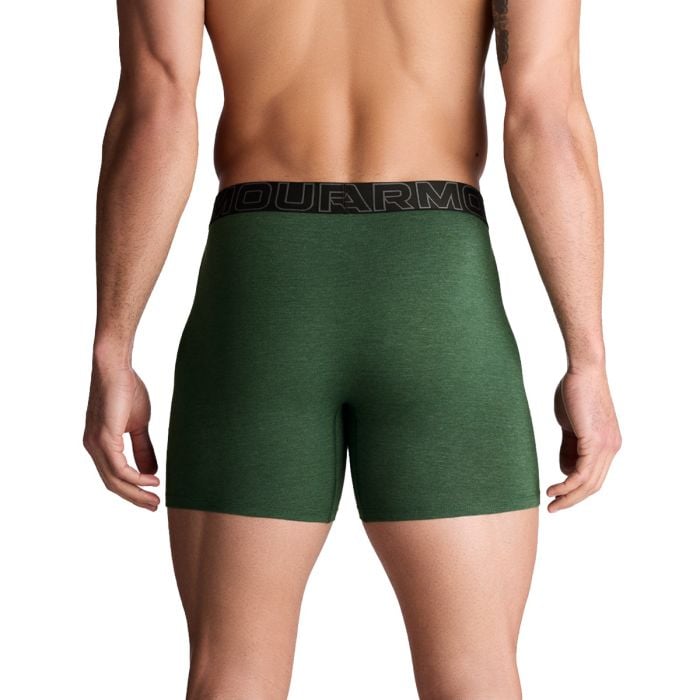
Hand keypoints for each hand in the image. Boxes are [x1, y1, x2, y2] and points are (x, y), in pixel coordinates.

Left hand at [83, 360, 159, 510]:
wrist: (116, 368)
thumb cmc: (127, 390)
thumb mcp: (139, 424)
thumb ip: (143, 447)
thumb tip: (152, 470)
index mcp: (100, 444)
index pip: (114, 476)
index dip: (133, 489)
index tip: (153, 497)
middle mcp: (93, 448)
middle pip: (113, 484)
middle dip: (135, 498)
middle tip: (155, 506)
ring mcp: (96, 444)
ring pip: (114, 480)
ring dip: (136, 493)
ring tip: (155, 499)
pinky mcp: (103, 438)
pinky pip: (119, 468)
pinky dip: (135, 478)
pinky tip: (151, 479)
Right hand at [546, 367, 621, 511]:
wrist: (583, 371)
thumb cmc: (575, 392)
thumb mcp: (571, 425)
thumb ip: (570, 446)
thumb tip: (566, 469)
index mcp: (608, 444)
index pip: (594, 476)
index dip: (576, 490)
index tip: (557, 495)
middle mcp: (611, 448)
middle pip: (594, 485)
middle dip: (572, 499)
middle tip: (553, 507)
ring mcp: (605, 446)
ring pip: (588, 483)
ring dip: (568, 496)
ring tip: (550, 502)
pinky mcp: (595, 442)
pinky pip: (581, 473)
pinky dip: (567, 485)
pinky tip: (554, 489)